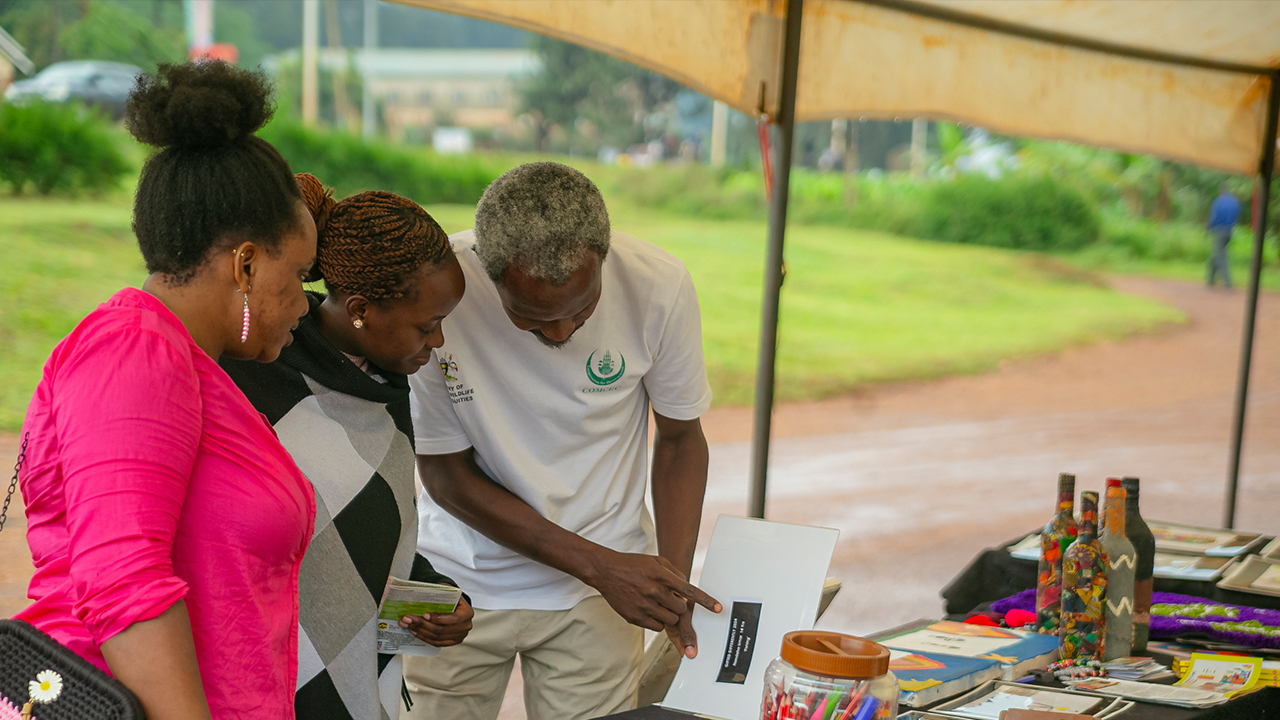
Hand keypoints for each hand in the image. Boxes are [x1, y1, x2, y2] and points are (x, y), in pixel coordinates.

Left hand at [398, 596, 473, 646]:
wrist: (456, 605)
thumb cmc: (452, 598)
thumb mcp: (449, 591)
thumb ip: (440, 592)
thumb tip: (421, 593)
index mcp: (467, 613)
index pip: (454, 619)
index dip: (438, 618)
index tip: (424, 614)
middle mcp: (465, 626)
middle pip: (441, 630)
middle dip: (422, 624)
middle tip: (408, 618)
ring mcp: (458, 636)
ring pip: (436, 637)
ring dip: (419, 631)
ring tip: (408, 624)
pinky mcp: (451, 642)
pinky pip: (435, 642)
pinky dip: (423, 637)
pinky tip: (414, 630)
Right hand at [588, 550, 720, 651]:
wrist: (606, 571)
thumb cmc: (633, 565)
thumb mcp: (656, 561)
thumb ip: (674, 574)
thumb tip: (687, 592)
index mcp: (661, 575)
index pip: (689, 591)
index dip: (705, 601)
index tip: (718, 609)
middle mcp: (653, 591)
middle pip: (680, 610)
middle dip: (678, 607)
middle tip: (667, 599)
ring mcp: (643, 605)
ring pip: (670, 620)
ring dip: (668, 614)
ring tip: (656, 603)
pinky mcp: (635, 617)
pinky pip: (656, 627)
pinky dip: (657, 621)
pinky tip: (648, 609)